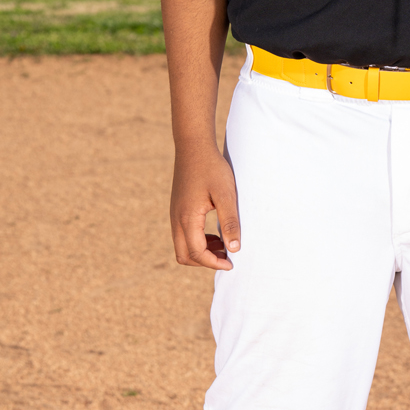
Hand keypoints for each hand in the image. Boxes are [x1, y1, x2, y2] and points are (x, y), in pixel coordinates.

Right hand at [171, 145, 240, 270]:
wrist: (193, 147)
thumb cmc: (212, 168)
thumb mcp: (226, 194)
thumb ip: (230, 222)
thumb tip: (234, 248)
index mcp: (187, 218)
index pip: (197, 253)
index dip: (214, 263)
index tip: (232, 263)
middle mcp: (176, 219)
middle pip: (184, 256)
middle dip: (205, 262)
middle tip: (227, 257)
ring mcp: (174, 215)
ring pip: (182, 246)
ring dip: (201, 252)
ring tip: (223, 245)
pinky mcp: (177, 210)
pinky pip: (182, 235)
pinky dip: (197, 241)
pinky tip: (215, 233)